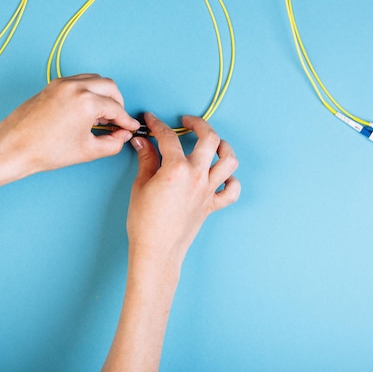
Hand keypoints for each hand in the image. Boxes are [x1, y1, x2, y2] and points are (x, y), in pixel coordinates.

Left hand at [0, 74, 140, 178]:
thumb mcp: (87, 151)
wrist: (14, 147)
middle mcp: (76, 86)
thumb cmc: (45, 150)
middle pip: (109, 86)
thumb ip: (112, 143)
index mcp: (86, 101)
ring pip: (95, 80)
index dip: (126, 120)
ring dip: (103, 95)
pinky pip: (79, 81)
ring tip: (101, 117)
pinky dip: (89, 91)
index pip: (116, 107)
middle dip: (117, 103)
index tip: (130, 127)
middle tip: (118, 121)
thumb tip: (122, 136)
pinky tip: (86, 111)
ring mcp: (62, 83)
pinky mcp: (53, 85)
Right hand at [126, 113, 240, 265]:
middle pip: (209, 138)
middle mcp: (197, 176)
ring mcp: (208, 190)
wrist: (157, 251)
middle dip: (198, 124)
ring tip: (212, 143)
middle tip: (186, 122)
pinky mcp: (212, 205)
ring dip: (223, 147)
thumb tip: (142, 142)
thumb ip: (146, 159)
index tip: (151, 120)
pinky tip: (220, 176)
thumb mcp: (140, 186)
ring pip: (229, 160)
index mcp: (177, 169)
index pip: (168, 137)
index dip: (157, 124)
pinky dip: (231, 181)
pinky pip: (232, 190)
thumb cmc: (144, 222)